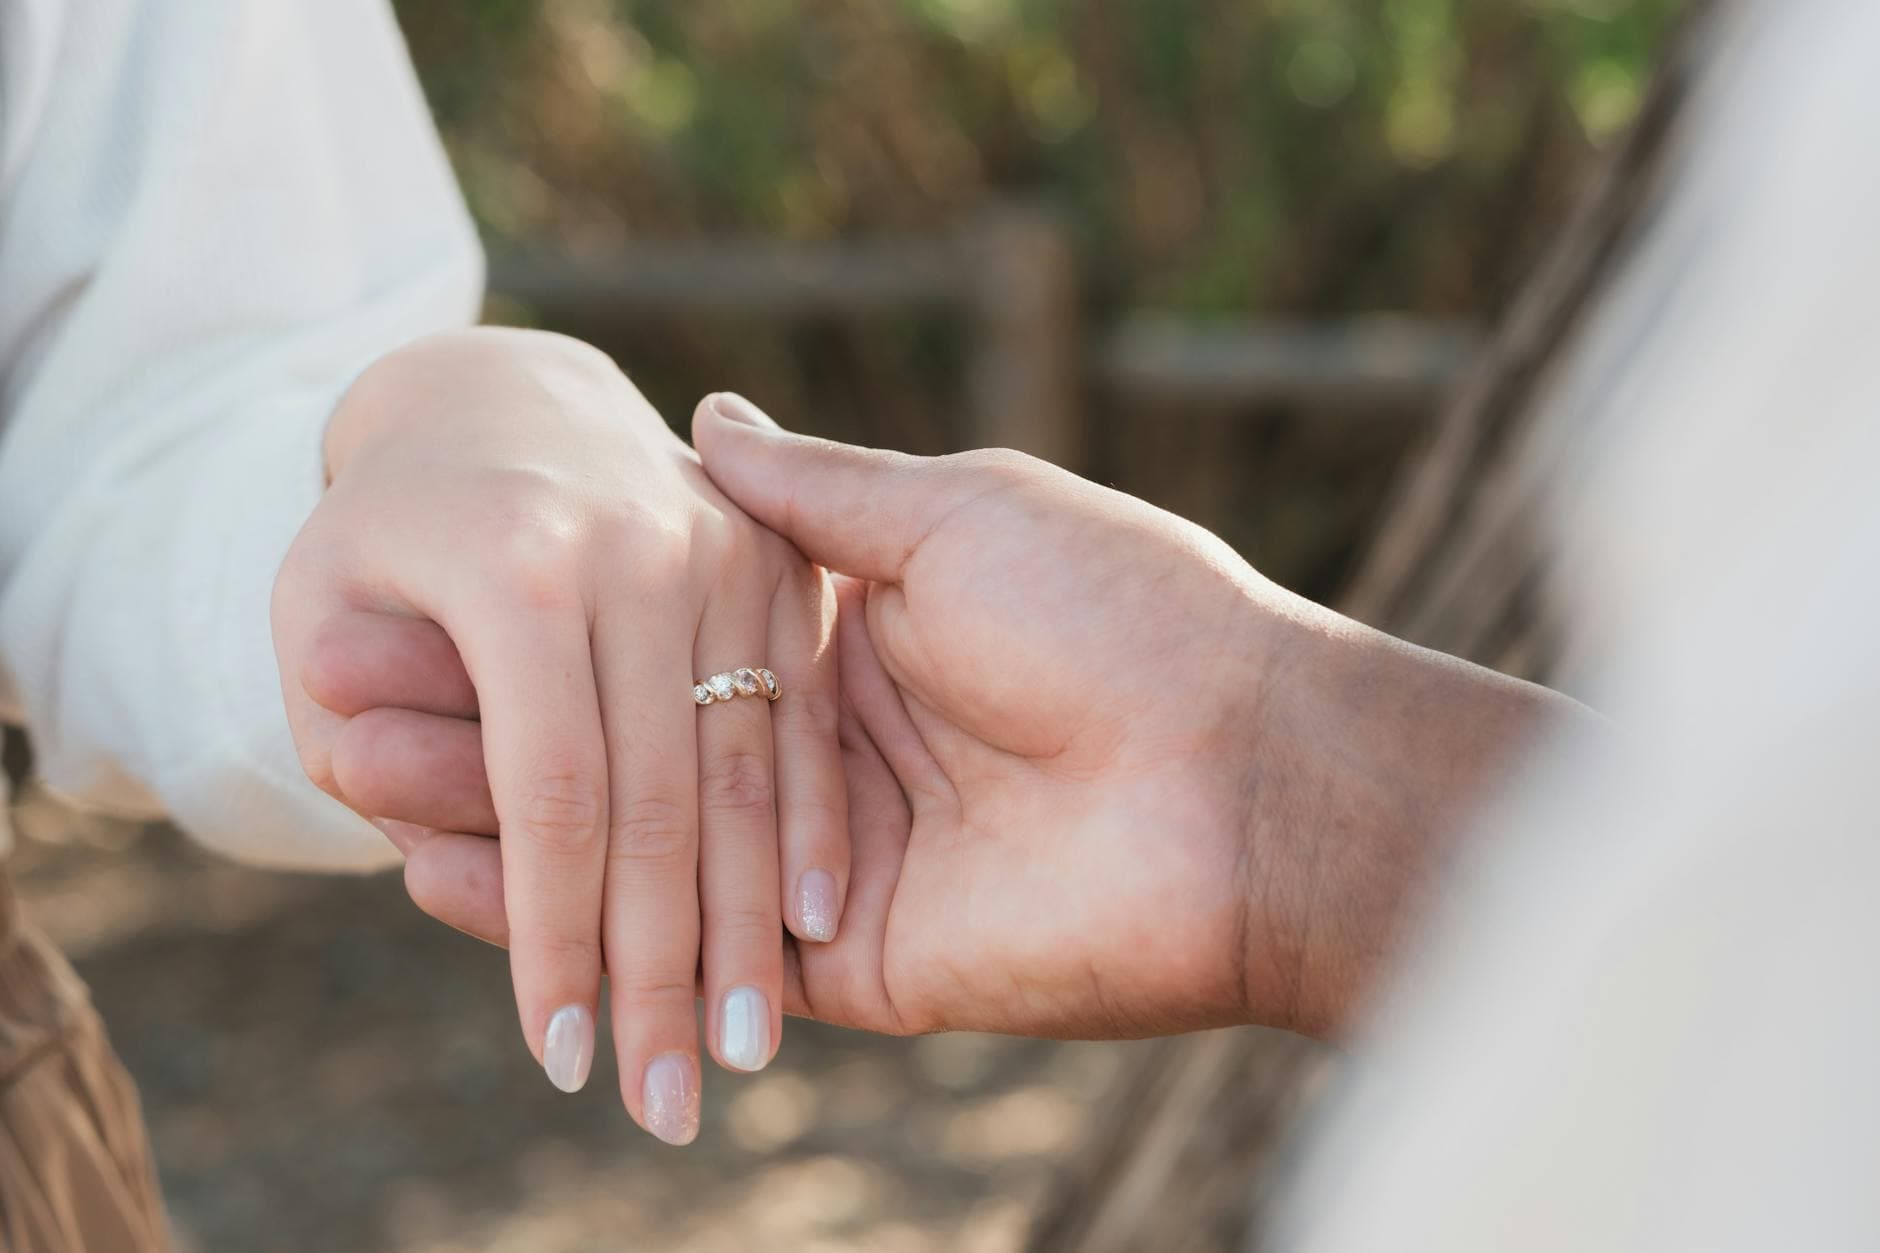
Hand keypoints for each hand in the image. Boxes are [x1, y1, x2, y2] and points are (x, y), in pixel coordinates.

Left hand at [273, 335, 846, 1142]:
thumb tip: (420, 870)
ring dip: (753, 924)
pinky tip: (813, 924)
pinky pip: (803, 712)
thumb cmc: (389, 532)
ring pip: (748, 766)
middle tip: (668, 1106)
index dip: (556, 940)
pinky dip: (810, 825)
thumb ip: (352, 729)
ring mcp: (725, 546)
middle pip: (664, 799)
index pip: (550, 796)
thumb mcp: (319, 606)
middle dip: (666, 969)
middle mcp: (640, 549)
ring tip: (748, 1049)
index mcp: (518, 565)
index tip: (560, 1062)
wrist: (503, 397)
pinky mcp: (780, 558)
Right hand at [320, 392, 1561, 1040]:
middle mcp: (831, 751)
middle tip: (347, 708)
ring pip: (641, 854)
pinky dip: (582, 925)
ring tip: (366, 797)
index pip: (662, 641)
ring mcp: (831, 863)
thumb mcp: (959, 513)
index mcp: (856, 636)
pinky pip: (695, 950)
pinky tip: (458, 892)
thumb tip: (704, 417)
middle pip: (633, 750)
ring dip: (508, 831)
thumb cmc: (1121, 613)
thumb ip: (817, 494)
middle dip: (499, 736)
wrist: (1242, 772)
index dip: (551, 629)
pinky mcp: (848, 964)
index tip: (426, 604)